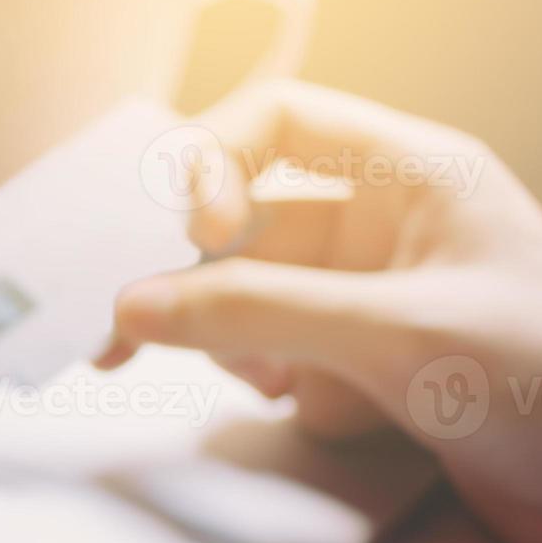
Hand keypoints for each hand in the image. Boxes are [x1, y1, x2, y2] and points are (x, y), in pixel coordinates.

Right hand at [100, 80, 541, 542]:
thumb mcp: (399, 334)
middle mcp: (386, 234)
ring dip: (248, 350)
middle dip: (201, 286)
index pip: (278, 126)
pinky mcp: (369, 372)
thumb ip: (259, 315)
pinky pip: (283, 365)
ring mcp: (374, 306)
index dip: (216, 168)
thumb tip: (144, 306)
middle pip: (247, 232)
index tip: (189, 236)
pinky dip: (290, 393)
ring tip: (283, 386)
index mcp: (412, 179)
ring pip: (253, 308)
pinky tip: (341, 416)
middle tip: (128, 329)